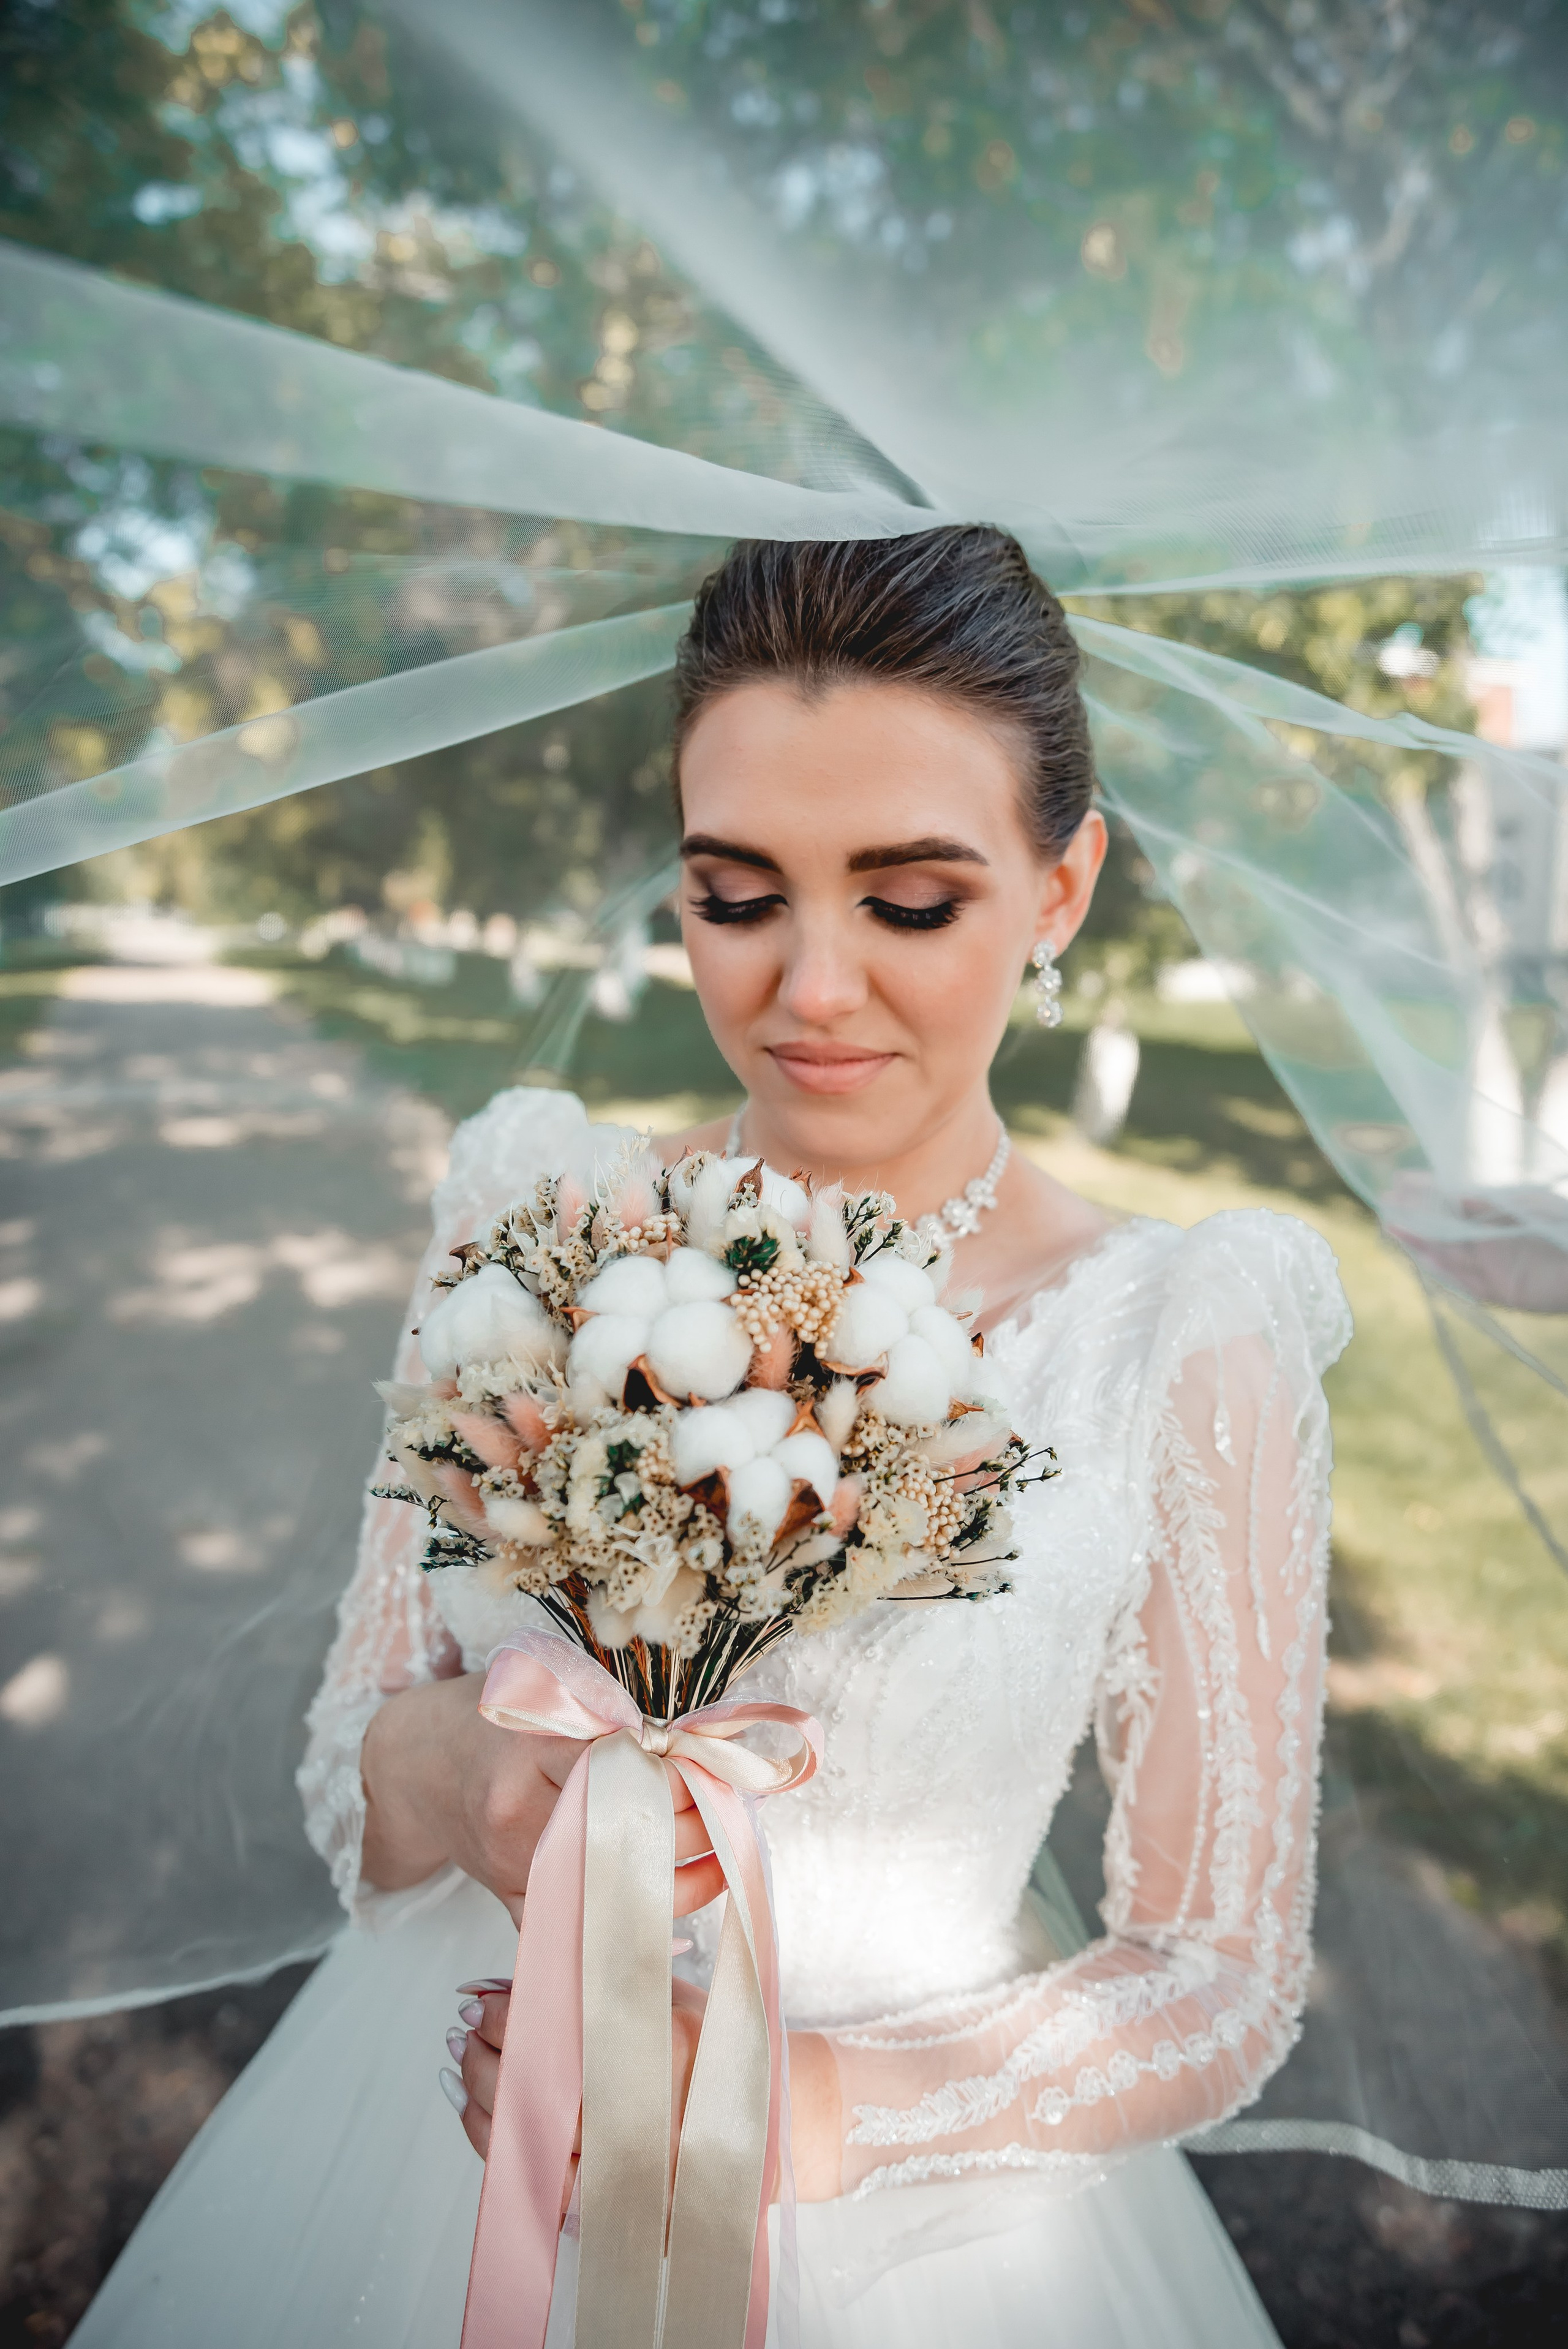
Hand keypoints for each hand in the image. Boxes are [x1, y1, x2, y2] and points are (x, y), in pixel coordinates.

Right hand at [360, 1673, 723, 1922]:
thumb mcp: (549, 1693)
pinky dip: (626, 1926)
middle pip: (625, 1832)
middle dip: (693, 1829)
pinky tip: (671, 1916)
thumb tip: (696, 1749)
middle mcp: (519, 1810)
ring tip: (720, 1862)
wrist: (417, 1765)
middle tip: (731, 1814)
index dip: (680, 1777)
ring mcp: (512, 1864)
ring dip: (680, 1883)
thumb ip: (610, 1719)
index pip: (623, 1767)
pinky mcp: (509, 1900)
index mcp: (532, 1746)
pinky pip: (577, 1926)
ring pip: (609, 1888)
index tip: (715, 1773)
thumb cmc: (496, 1716)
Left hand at [445, 1977, 704, 2200]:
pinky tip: (472, 2110)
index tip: (484, 2003)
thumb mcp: (668, 1996)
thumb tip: (500, 1984)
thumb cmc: (709, 2054)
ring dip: (478, 2101)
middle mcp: (644, 2114)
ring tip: (460, 2064)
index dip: (508, 2016)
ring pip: (525, 2139)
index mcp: (665, 2047)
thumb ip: (597, 1982)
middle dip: (485, 2057)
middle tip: (464, 2031)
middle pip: (534, 2087)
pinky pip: (530, 2180)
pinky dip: (494, 2143)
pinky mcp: (609, 2206)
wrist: (754, 2136)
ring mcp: (626, 2169)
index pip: (560, 2030)